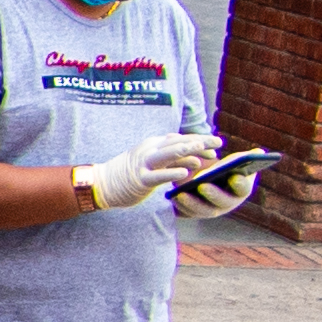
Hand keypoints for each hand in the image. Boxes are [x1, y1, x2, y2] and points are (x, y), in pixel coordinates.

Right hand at [78, 133, 226, 211]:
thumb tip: (194, 155)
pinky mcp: (139, 179)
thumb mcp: (153, 161)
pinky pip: (157, 175)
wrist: (102, 183)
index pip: (180, 138)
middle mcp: (149, 150)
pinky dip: (171, 172)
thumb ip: (172, 157)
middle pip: (177, 142)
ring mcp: (143, 164)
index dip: (199, 140)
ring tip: (202, 150)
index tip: (216, 144)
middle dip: (199, 142)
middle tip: (218, 143)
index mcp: (153, 144)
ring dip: (186, 150)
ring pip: (167, 154)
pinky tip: (185, 172)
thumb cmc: (130, 174)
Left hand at [163, 151, 269, 220]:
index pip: (243, 188)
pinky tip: (172, 197)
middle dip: (213, 194)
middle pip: (222, 202)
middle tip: (203, 185)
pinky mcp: (195, 213)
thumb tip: (260, 153)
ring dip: (192, 203)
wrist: (209, 180)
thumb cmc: (225, 168)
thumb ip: (245, 159)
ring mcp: (211, 210)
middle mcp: (228, 204)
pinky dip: (180, 207)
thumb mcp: (234, 162)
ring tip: (181, 193)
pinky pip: (187, 213)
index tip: (234, 176)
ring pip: (203, 211)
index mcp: (241, 190)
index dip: (240, 183)